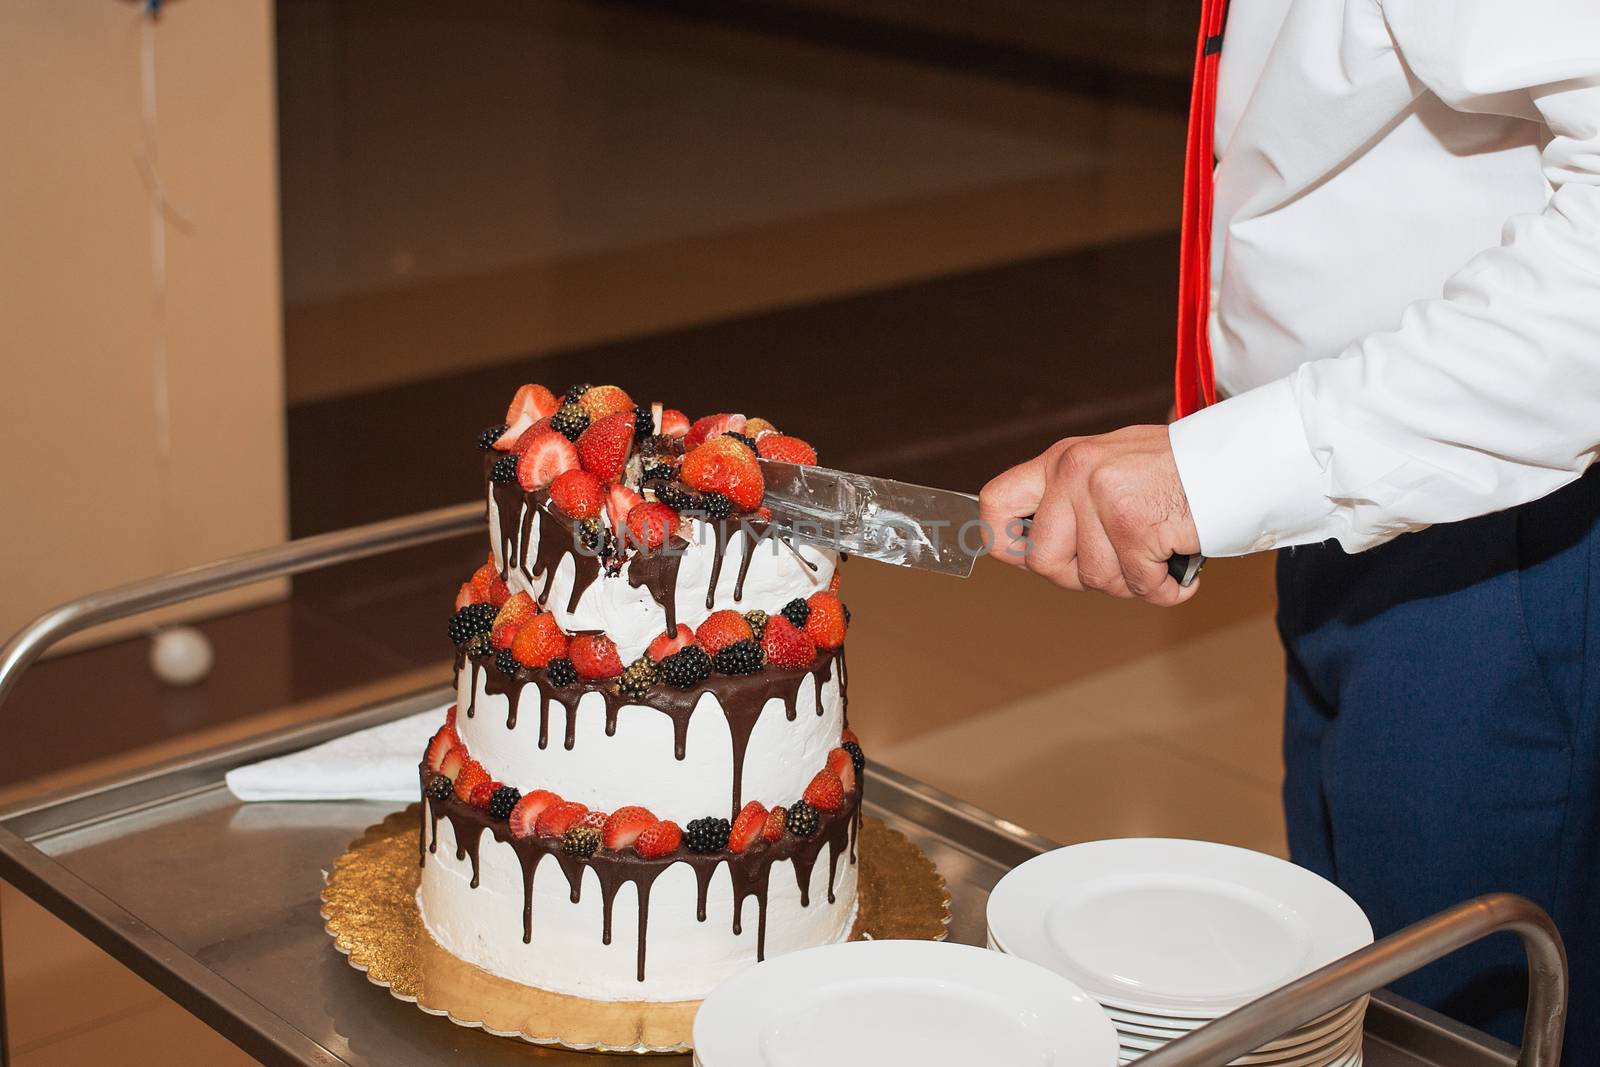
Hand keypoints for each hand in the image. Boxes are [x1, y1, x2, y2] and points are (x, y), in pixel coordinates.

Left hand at [978, 425, 1201, 605]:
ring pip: (1096, 580)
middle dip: (1082, 577)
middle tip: (1119, 562)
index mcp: (1061, 460)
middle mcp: (1074, 473)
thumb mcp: (1109, 468)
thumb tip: (1034, 547)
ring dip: (1133, 582)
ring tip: (1157, 553)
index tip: (1026, 557)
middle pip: (1044, 562)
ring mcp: (1103, 497)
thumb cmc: (1178, 470)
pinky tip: (1178, 568)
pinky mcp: (1135, 524)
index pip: (995, 504)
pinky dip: (1165, 589)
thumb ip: (1071, 502)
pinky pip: (1139, 585)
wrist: (1236, 461)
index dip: (1004, 543)